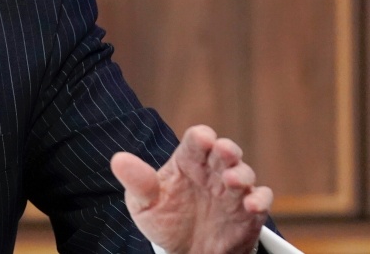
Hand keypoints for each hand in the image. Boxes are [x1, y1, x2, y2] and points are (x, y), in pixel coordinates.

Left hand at [111, 125, 271, 253]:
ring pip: (244, 173)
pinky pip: (261, 200)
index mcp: (187, 162)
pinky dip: (260, 200)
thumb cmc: (165, 220)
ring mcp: (232, 191)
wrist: (186, 253)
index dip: (200, 137)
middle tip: (223, 151)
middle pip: (224, 152)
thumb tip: (117, 159)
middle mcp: (212, 172)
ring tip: (232, 181)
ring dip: (242, 174)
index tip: (202, 138)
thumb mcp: (144, 204)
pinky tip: (250, 205)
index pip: (196, 141)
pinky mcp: (249, 212)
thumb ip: (137, 181)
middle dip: (226, 149)